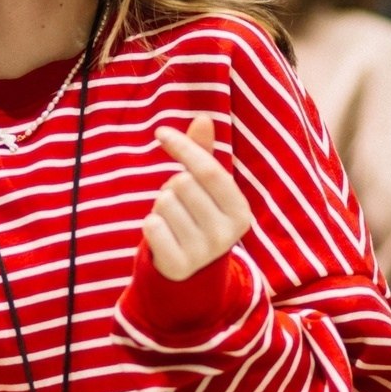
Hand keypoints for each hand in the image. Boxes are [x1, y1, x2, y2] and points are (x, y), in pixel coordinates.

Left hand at [141, 115, 251, 281]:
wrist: (190, 273)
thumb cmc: (197, 218)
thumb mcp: (206, 189)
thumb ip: (203, 154)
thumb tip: (203, 118)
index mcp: (240, 211)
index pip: (208, 169)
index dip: (183, 146)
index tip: (161, 132)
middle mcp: (226, 234)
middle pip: (182, 183)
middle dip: (172, 186)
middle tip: (179, 205)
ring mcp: (203, 252)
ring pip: (164, 202)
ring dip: (161, 207)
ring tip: (173, 222)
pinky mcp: (178, 265)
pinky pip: (152, 225)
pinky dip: (150, 225)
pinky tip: (163, 236)